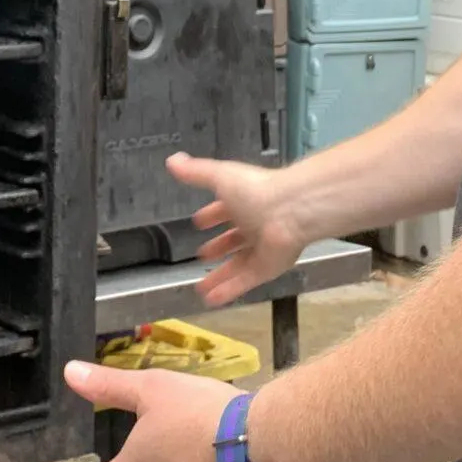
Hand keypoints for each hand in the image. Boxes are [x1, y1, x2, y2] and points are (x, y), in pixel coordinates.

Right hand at [167, 152, 307, 306]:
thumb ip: (195, 172)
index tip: (199, 222)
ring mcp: (261, 248)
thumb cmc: (254, 190)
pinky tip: (210, 300)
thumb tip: (171, 160)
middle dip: (218, 247)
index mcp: (244, 201)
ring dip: (220, 276)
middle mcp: (254, 225)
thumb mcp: (220, 176)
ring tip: (200, 288)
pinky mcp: (267, 268)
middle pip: (233, 240)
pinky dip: (228, 290)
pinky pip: (245, 281)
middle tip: (201, 255)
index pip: (225, 209)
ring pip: (238, 265)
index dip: (212, 215)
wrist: (290, 212)